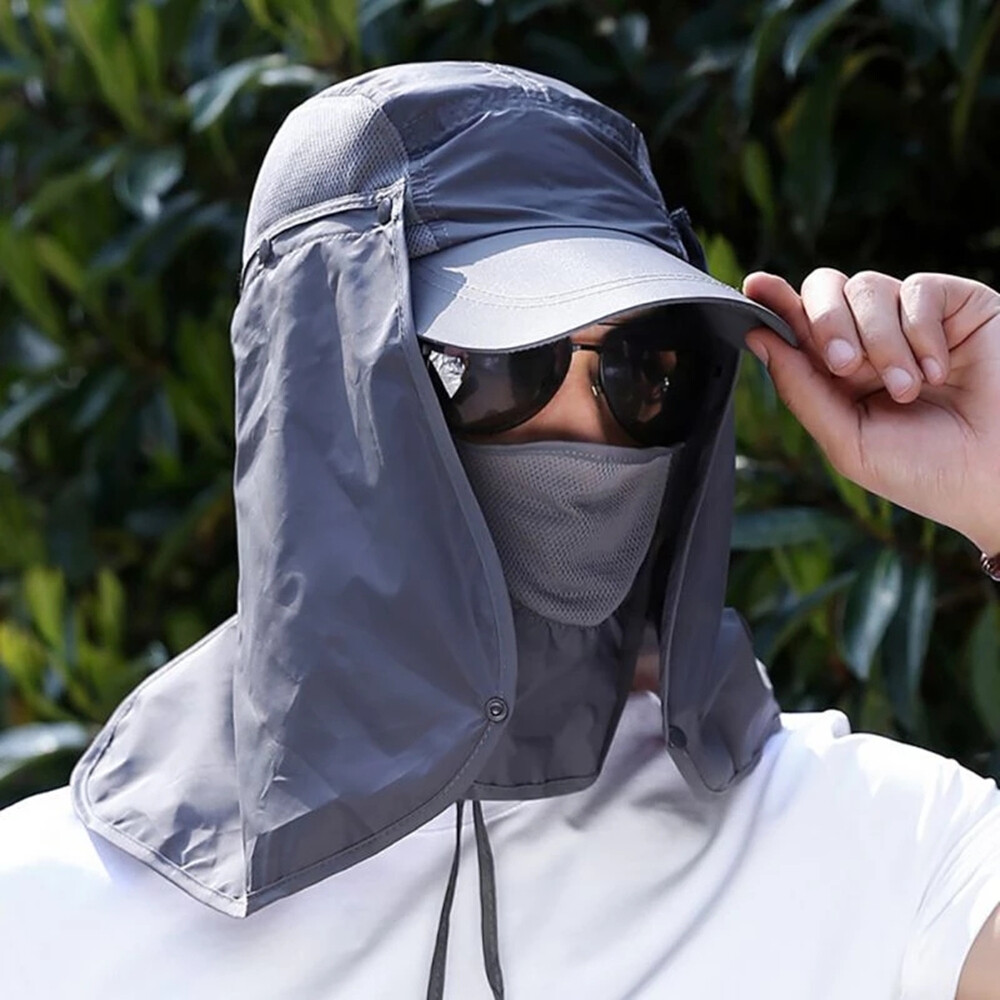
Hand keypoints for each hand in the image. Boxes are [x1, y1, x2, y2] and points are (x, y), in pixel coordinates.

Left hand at [741, 269, 999, 555]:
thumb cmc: (928, 471)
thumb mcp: (849, 440)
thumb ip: (802, 390)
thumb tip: (758, 337)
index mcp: (840, 374)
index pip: (799, 326)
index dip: (775, 302)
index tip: (755, 287)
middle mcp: (872, 341)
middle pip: (825, 291)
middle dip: (823, 323)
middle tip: (844, 365)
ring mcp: (914, 321)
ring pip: (867, 288)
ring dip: (880, 342)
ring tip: (909, 388)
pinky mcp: (959, 306)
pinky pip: (918, 289)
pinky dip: (920, 331)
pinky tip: (941, 371)